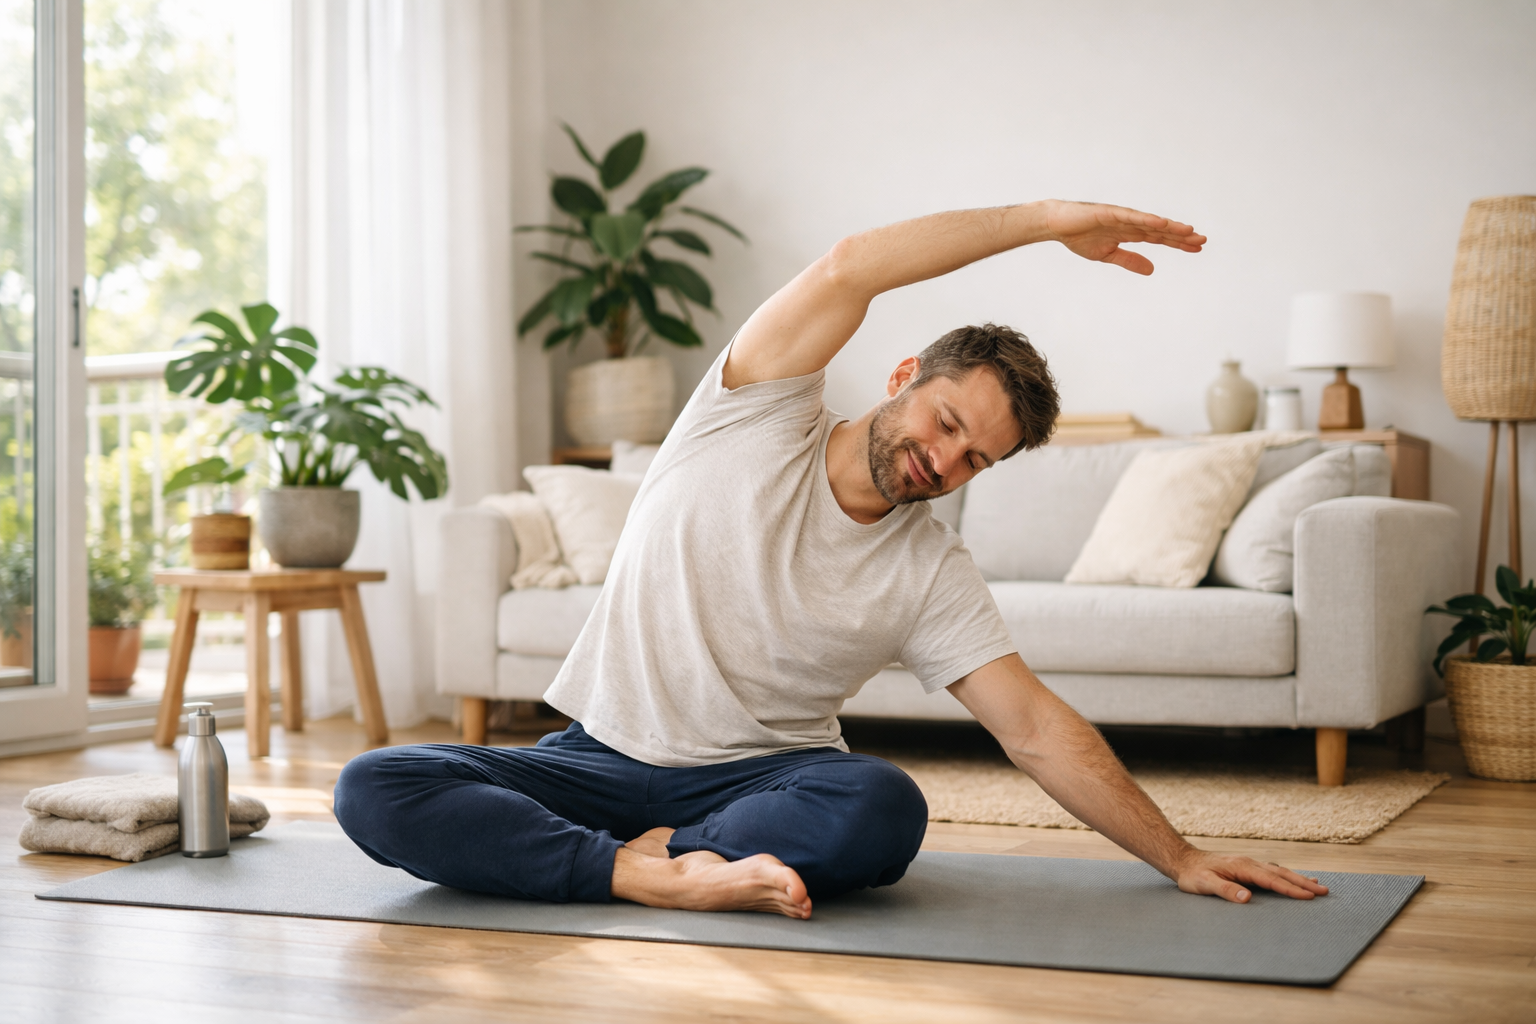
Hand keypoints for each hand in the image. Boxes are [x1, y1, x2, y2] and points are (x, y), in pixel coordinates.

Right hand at [1041, 200, 1205, 275]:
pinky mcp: (1109, 213)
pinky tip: (1162, 223)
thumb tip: (1152, 270)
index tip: (1197, 248)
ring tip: (1189, 232)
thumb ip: (1130, 260)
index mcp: (1130, 233)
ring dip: (1170, 227)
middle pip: (1161, 230)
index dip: (1178, 243)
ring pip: (1150, 223)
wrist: (1056, 225)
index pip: (1159, 238)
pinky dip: (1147, 219)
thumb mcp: (1108, 255)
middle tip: (1202, 241)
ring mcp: (1121, 217)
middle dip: (1181, 236)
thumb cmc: (1079, 237)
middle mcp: (1130, 223)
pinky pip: (1131, 216)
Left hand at [1172, 848, 1328, 902]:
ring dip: (1299, 879)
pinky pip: (1272, 872)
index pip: (1271, 881)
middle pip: (1281, 874)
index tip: (1309, 897)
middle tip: (1324, 892)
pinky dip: (1287, 876)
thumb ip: (1225, 890)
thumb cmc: (1193, 875)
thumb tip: (1247, 898)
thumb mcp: (1204, 884)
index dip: (1290, 889)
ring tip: (1318, 886)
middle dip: (1303, 883)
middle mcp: (1249, 863)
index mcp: (1242, 867)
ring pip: (1279, 872)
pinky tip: (1294, 879)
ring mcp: (1250, 864)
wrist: (1184, 860)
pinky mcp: (1247, 867)